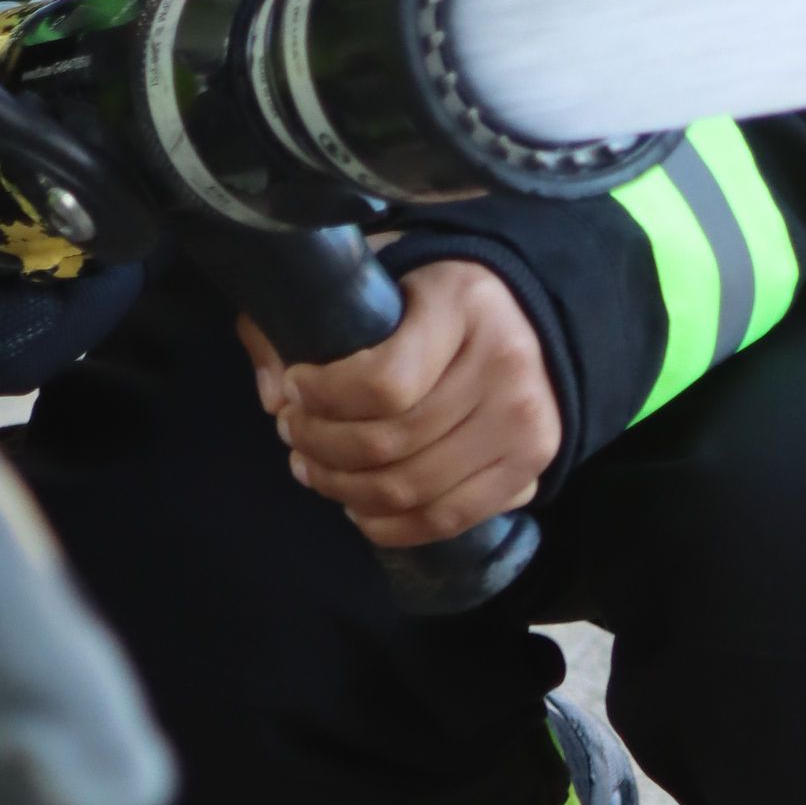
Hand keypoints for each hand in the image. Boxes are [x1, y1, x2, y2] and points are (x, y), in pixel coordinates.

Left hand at [241, 258, 561, 546]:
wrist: (521, 317)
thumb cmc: (430, 300)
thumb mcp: (374, 280)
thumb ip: (308, 320)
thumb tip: (274, 398)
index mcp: (464, 304)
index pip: (383, 382)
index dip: (324, 398)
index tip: (295, 387)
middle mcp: (506, 364)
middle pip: (390, 443)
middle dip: (322, 446)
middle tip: (293, 433)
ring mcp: (524, 423)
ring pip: (412, 489)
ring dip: (345, 489)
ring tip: (316, 470)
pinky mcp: (530, 468)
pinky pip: (445, 519)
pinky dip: (389, 525)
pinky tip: (358, 505)